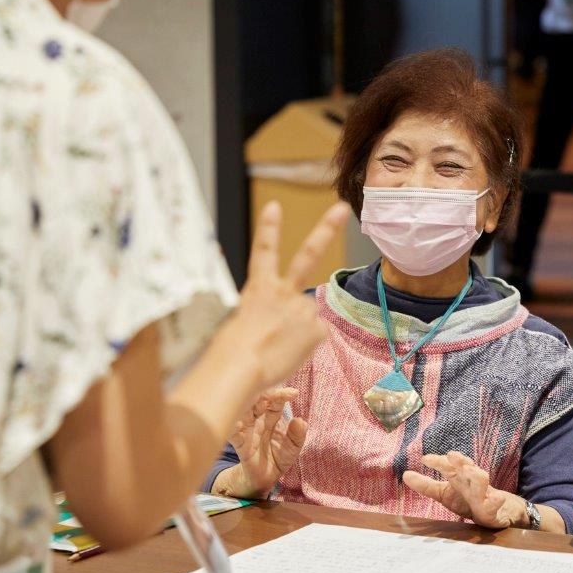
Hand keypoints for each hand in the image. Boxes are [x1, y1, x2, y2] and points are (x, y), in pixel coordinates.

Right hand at [218, 201, 348, 390]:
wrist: (240, 366)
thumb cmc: (231, 351)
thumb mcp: (240, 320)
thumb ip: (264, 310)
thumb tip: (285, 319)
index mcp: (258, 287)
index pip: (263, 250)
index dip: (269, 227)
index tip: (275, 206)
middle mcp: (283, 292)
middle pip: (308, 255)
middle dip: (326, 229)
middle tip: (341, 208)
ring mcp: (302, 308)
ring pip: (307, 314)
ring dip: (299, 328)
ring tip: (278, 346)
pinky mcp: (317, 328)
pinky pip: (315, 335)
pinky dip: (305, 344)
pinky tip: (288, 352)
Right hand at [220, 387, 305, 497]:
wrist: (265, 478)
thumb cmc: (279, 458)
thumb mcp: (293, 448)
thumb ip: (297, 435)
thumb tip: (301, 421)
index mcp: (272, 417)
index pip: (275, 401)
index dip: (282, 395)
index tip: (294, 393)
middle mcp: (258, 420)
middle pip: (257, 402)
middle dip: (263, 395)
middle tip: (271, 394)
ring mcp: (247, 431)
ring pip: (244, 413)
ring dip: (247, 406)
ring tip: (254, 401)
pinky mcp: (240, 445)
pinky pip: (233, 435)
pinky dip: (233, 428)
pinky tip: (237, 424)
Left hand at [402, 452, 523, 528]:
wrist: (498, 512)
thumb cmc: (467, 500)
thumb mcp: (444, 494)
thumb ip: (426, 485)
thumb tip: (404, 475)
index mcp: (459, 478)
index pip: (448, 466)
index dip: (438, 462)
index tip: (425, 459)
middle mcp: (471, 483)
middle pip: (466, 468)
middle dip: (460, 461)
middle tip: (451, 456)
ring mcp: (484, 495)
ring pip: (482, 482)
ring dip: (476, 475)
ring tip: (468, 469)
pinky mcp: (493, 511)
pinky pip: (495, 505)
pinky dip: (496, 501)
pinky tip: (496, 499)